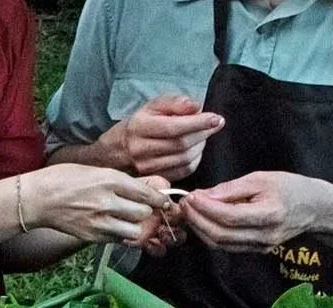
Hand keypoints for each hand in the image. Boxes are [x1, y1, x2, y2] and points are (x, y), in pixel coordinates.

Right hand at [20, 164, 173, 246]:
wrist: (38, 198)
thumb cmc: (63, 178)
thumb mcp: (95, 171)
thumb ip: (121, 181)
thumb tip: (147, 187)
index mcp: (110, 180)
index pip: (146, 193)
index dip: (159, 199)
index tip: (163, 201)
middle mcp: (108, 201)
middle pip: (144, 213)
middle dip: (147, 212)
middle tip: (144, 210)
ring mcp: (100, 221)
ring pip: (134, 230)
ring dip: (136, 226)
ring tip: (130, 221)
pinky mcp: (92, 236)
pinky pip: (118, 239)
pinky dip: (121, 234)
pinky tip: (115, 227)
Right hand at [100, 94, 223, 179]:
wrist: (116, 151)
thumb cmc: (139, 125)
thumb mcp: (152, 107)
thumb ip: (174, 103)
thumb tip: (196, 106)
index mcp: (139, 128)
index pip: (174, 128)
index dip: (198, 123)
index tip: (217, 118)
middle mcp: (141, 150)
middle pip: (182, 145)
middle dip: (204, 133)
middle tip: (215, 124)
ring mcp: (147, 168)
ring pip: (185, 159)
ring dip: (201, 146)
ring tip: (204, 134)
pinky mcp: (156, 179)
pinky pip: (183, 171)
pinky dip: (195, 159)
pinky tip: (196, 149)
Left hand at [177, 171, 332, 250]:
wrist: (315, 209)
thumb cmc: (290, 187)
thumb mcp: (262, 179)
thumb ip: (231, 189)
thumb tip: (203, 195)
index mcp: (269, 214)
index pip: (228, 216)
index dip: (205, 208)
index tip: (191, 195)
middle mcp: (264, 236)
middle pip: (220, 235)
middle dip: (197, 220)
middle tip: (184, 203)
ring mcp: (260, 247)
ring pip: (220, 245)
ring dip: (200, 229)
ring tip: (189, 211)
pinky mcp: (256, 251)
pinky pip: (227, 246)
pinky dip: (210, 234)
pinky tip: (202, 220)